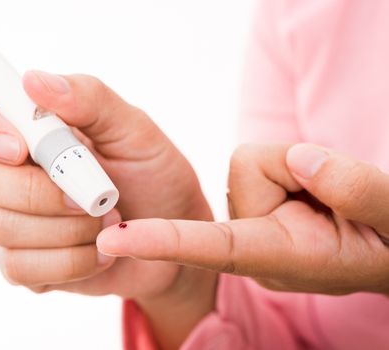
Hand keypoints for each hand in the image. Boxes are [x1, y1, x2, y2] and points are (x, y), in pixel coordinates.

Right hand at [0, 71, 215, 348]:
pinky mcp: (22, 263)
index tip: (19, 147)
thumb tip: (33, 79)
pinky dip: (70, 262)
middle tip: (90, 197)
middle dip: (36, 190)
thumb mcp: (135, 131)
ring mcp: (11, 218)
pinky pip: (19, 267)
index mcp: (27, 126)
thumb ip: (90, 99)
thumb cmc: (154, 177)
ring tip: (106, 221)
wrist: (175, 242)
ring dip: (64, 228)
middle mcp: (8, 170)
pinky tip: (99, 251)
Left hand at [97, 143, 388, 294]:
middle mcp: (253, 246)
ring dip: (294, 167)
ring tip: (325, 195)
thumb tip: (301, 161)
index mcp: (281, 257)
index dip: (165, 241)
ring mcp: (251, 227)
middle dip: (293, 167)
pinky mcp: (252, 208)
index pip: (212, 247)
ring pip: (253, 163)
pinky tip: (309, 192)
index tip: (114, 240)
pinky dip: (289, 167)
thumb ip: (357, 190)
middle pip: (247, 172)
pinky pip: (259, 163)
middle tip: (334, 193)